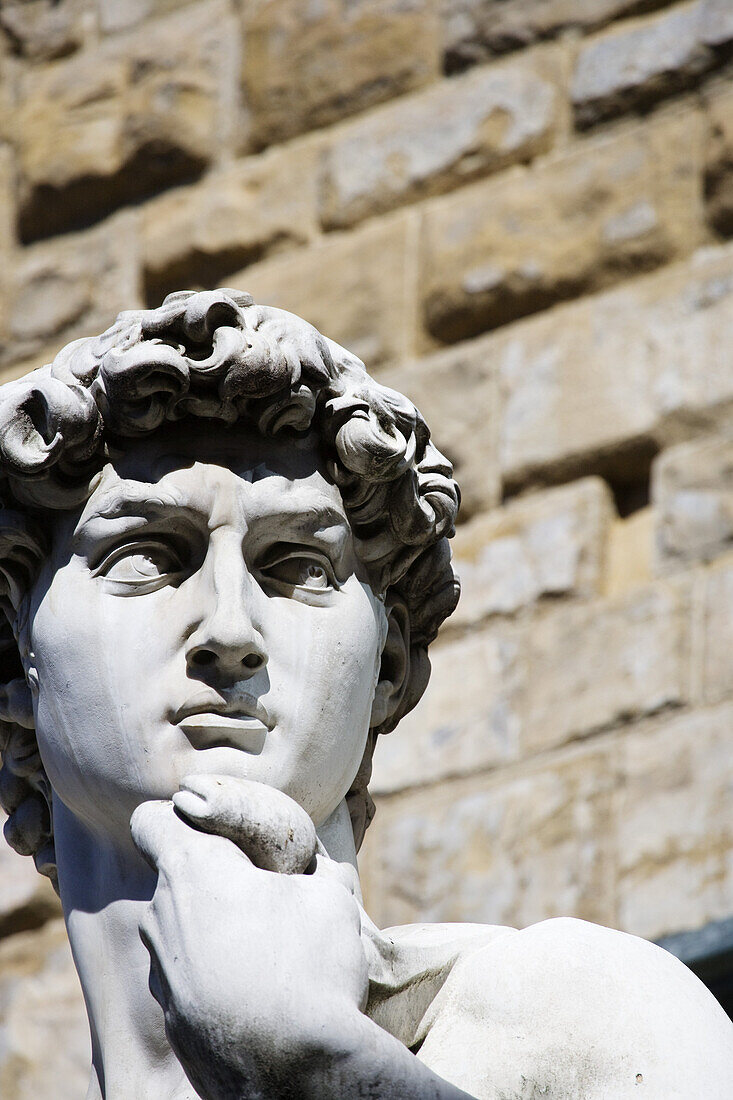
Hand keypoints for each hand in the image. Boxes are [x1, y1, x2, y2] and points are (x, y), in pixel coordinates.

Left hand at [131, 777, 368, 1099]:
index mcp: (192, 871)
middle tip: (263, 899)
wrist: (299, 1073)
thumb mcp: (329, 894)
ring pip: (181, 935)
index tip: (216, 832)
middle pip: (174, 881)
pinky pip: (190, 983)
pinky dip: (216, 982)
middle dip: (212, 884)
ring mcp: (163, 975)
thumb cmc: (311, 964)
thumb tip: (317, 861)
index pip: (149, 820)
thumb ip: (311, 867)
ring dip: (213, 935)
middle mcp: (162, 917)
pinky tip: (258, 998)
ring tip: (267, 956)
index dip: (180, 818)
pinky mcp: (173, 1022)